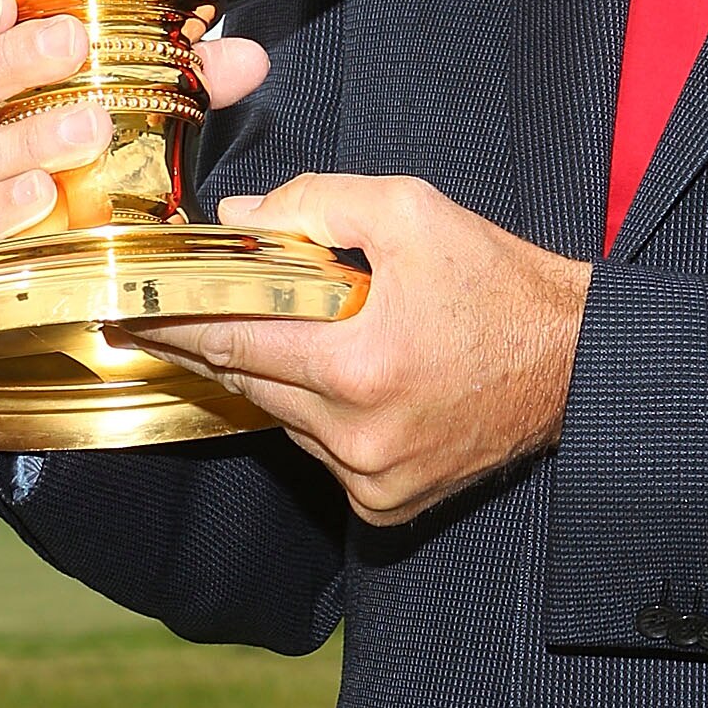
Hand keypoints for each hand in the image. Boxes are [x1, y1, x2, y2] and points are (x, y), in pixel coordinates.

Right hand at [0, 0, 263, 248]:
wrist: (77, 222)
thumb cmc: (87, 134)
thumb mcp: (132, 88)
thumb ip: (182, 68)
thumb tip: (248, 57)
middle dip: (6, 60)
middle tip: (69, 43)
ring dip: (30, 137)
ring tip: (89, 126)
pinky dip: (6, 211)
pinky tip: (42, 195)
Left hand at [141, 173, 592, 524]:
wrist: (577, 364)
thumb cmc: (500, 283)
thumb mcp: (410, 212)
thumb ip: (314, 202)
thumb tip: (238, 218)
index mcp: (359, 366)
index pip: (233, 340)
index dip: (175, 319)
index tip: (130, 308)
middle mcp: (358, 438)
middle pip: (248, 382)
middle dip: (224, 338)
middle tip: (196, 303)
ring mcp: (372, 481)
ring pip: (281, 420)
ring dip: (278, 376)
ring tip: (312, 330)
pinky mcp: (387, 506)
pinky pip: (319, 455)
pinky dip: (319, 417)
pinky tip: (353, 378)